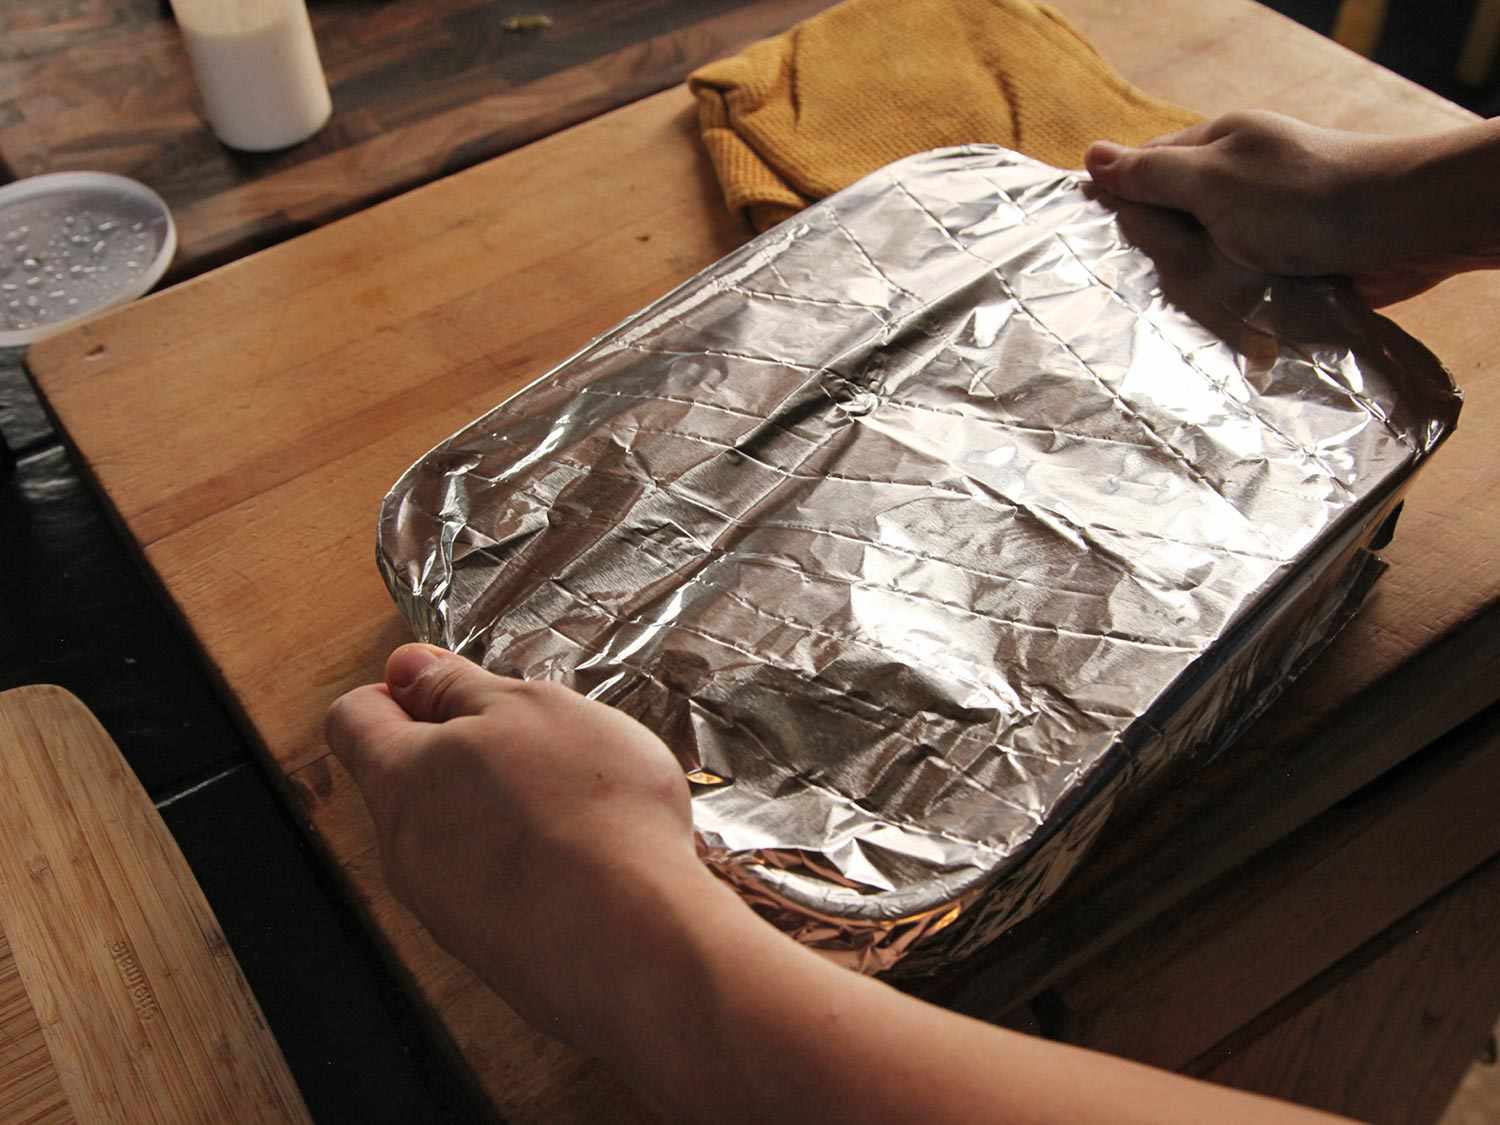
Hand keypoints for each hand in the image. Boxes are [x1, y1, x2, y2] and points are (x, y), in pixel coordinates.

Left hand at [324, 644, 701, 1043]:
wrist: (633, 941)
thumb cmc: (584, 809)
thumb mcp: (528, 709)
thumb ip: (458, 686)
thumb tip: (404, 667)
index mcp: (400, 776)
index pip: (354, 721)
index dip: (395, 692)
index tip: (448, 687)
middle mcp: (405, 848)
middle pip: (409, 782)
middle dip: (466, 754)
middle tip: (538, 742)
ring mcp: (445, 909)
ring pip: (457, 839)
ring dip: (504, 813)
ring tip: (576, 804)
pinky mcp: (493, 950)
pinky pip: (496, 890)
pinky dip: (532, 865)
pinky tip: (588, 859)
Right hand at [1085, 110, 1486, 305]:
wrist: (1401, 232)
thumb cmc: (1303, 199)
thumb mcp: (1212, 182)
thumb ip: (1151, 176)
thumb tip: (1091, 158)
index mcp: (1217, 148)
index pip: (1146, 170)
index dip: (1116, 203)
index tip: (1083, 245)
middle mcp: (1239, 184)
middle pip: (1173, 220)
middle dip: (1154, 254)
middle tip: (1126, 292)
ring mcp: (1266, 224)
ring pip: (1206, 259)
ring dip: (1193, 287)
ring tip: (1168, 320)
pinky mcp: (1289, 262)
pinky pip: (1241, 285)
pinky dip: (1229, 304)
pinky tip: (1214, 327)